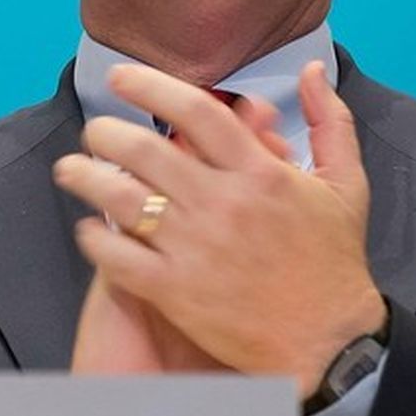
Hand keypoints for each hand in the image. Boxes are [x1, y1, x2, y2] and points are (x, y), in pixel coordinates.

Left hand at [53, 62, 385, 395]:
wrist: (332, 344)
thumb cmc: (334, 261)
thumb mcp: (346, 185)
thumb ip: (329, 122)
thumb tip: (310, 70)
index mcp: (260, 173)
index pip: (195, 111)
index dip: (149, 86)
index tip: (120, 78)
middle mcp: (223, 204)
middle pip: (144, 149)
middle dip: (105, 132)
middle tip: (93, 131)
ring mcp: (195, 248)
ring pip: (120, 196)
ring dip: (84, 177)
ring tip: (70, 169)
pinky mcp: (175, 290)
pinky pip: (116, 254)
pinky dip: (95, 236)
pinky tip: (90, 227)